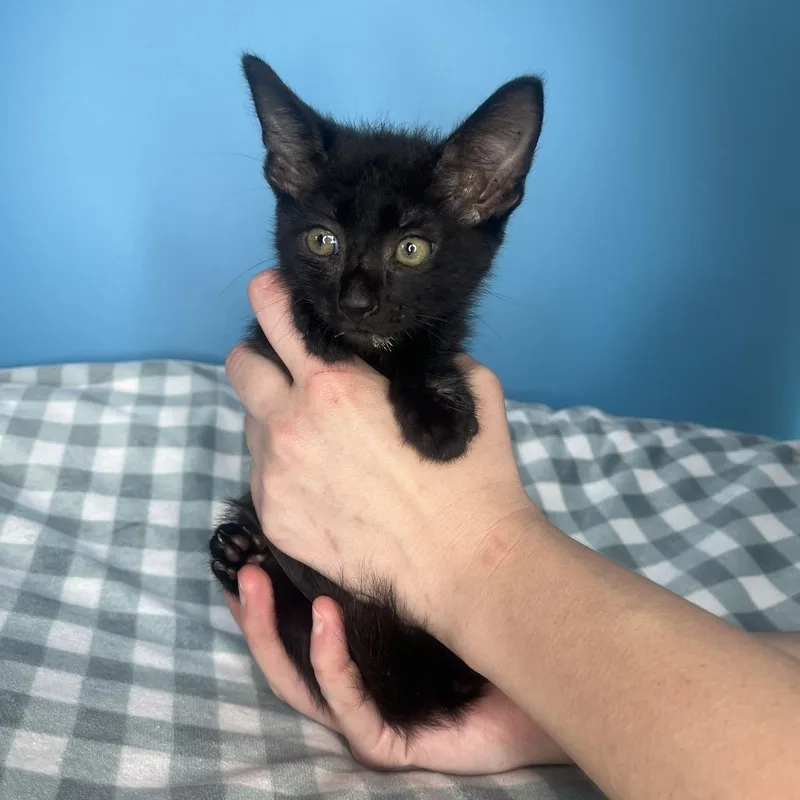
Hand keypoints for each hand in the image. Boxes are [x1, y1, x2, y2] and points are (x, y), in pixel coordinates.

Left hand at [226, 271, 539, 628]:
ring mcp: (275, 477)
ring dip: (277, 422)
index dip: (270, 296)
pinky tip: (327, 489)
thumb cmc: (472, 476)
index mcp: (333, 384)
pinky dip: (286, 472)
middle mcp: (290, 424)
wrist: (463, 562)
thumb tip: (416, 358)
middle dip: (259, 358)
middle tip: (291, 372)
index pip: (274, 316)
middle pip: (240, 368)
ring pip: (253, 428)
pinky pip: (265, 478)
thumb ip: (430, 363)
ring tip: (321, 445)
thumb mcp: (470, 392)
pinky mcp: (275, 520)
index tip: (273, 295)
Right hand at [228, 565, 569, 773]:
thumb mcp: (432, 574)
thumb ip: (396, 543)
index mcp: (362, 648)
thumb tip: (368, 482)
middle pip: (287, 656)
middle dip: (257, 614)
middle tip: (241, 568)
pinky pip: (350, 712)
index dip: (270, 592)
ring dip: (273, 636)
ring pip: (302, 687)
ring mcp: (372, 716)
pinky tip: (325, 620)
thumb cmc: (492, 621)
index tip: (248, 547)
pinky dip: (332, 667)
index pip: (301, 622)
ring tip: (259, 586)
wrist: (550, 670)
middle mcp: (358, 684)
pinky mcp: (393, 742)